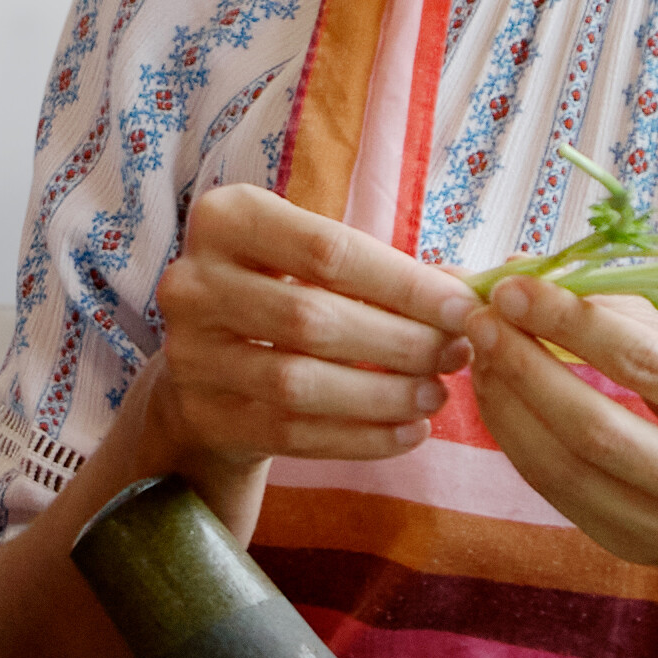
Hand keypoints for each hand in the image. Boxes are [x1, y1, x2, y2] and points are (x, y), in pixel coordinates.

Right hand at [143, 184, 481, 497]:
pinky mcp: (203, 415)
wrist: (209, 364)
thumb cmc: (281, 293)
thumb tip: (467, 295)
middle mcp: (192, 283)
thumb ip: (379, 271)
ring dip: (383, 394)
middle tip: (456, 354)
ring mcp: (190, 354)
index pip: (328, 251)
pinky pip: (293, 434)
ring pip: (301, 383)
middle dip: (400, 341)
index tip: (463, 307)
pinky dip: (361, 438)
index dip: (404, 284)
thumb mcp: (312, 261)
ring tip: (435, 395)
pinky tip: (407, 432)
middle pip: (313, 317)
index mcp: (225, 219)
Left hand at [469, 276, 657, 569]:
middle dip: (525, 367)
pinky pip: (562, 495)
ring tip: (481, 351)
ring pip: (568, 472)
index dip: (573, 325)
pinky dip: (521, 441)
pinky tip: (503, 397)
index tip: (516, 286)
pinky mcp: (644, 552)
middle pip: (598, 431)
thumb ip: (644, 314)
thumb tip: (539, 272)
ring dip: (510, 405)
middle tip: (481, 317)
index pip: (649, 369)